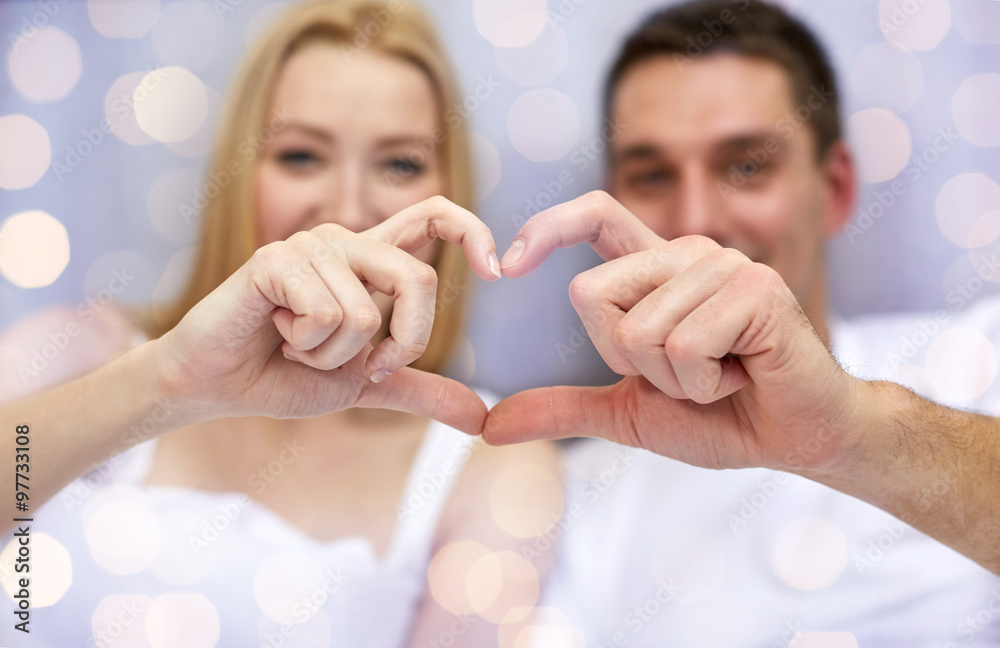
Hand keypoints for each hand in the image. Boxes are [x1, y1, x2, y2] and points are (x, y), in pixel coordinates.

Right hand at [155, 196, 498, 433]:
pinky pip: (325, 314)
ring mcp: (311, 246)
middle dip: (402, 344)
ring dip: (332, 355)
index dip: (472, 230)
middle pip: (420, 280)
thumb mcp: (367, 386)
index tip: (497, 271)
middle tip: (362, 365)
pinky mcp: (276, 259)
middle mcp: (348, 242)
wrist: (217, 388)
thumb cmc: (285, 376)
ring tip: (296, 344)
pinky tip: (274, 332)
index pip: (435, 215)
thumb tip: (482, 417)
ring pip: (365, 315)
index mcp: (372, 262)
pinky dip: (304, 345)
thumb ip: (421, 390)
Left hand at [484, 191, 866, 472]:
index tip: (505, 264)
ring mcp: (725, 266)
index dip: (548, 227)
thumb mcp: (628, 410)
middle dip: (626, 360)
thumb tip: (491, 426)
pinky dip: (704, 383)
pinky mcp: (757, 289)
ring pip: (639, 330)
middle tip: (685, 372)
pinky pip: (685, 344)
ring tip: (719, 375)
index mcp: (657, 270)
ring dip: (673, 379)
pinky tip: (741, 376)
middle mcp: (689, 254)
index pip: (596, 215)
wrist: (795, 438)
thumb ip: (563, 407)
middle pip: (591, 295)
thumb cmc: (721, 415)